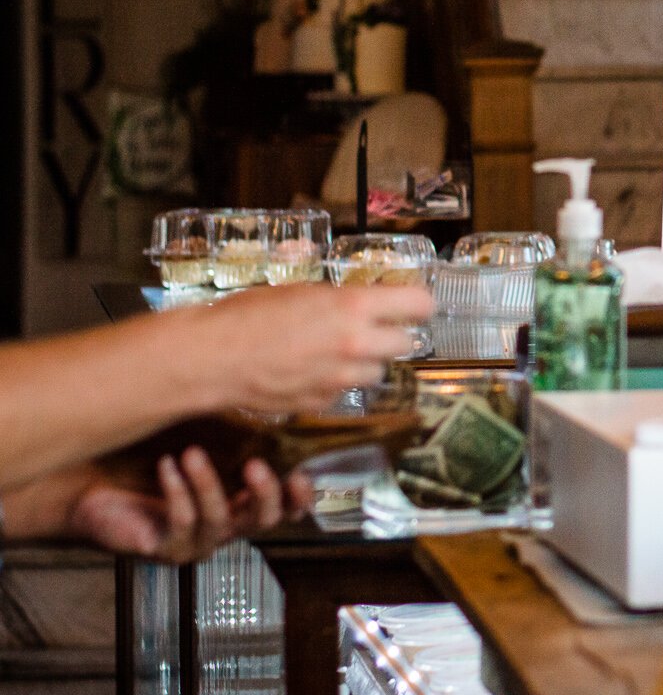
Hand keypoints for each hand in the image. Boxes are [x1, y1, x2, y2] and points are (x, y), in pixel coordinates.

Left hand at [20, 451, 309, 563]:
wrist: (92, 492)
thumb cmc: (146, 466)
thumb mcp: (199, 446)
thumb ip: (232, 434)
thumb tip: (261, 395)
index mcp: (240, 506)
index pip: (283, 510)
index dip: (298, 498)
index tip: (300, 473)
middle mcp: (224, 529)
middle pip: (261, 522)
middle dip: (263, 494)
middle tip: (255, 465)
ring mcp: (196, 544)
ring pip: (218, 521)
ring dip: (207, 484)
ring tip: (191, 453)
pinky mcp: (165, 550)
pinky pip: (180, 522)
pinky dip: (176, 491)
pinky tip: (166, 466)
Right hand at [180, 283, 432, 414]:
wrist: (211, 358)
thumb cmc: (248, 314)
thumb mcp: (301, 291)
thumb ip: (340, 301)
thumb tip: (366, 303)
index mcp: (354, 306)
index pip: (419, 304)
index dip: (418, 303)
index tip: (413, 304)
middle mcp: (357, 343)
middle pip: (407, 343)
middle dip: (393, 335)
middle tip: (374, 329)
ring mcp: (342, 378)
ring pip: (379, 373)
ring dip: (366, 363)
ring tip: (338, 353)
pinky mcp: (324, 403)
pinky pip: (345, 393)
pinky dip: (336, 384)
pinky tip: (310, 373)